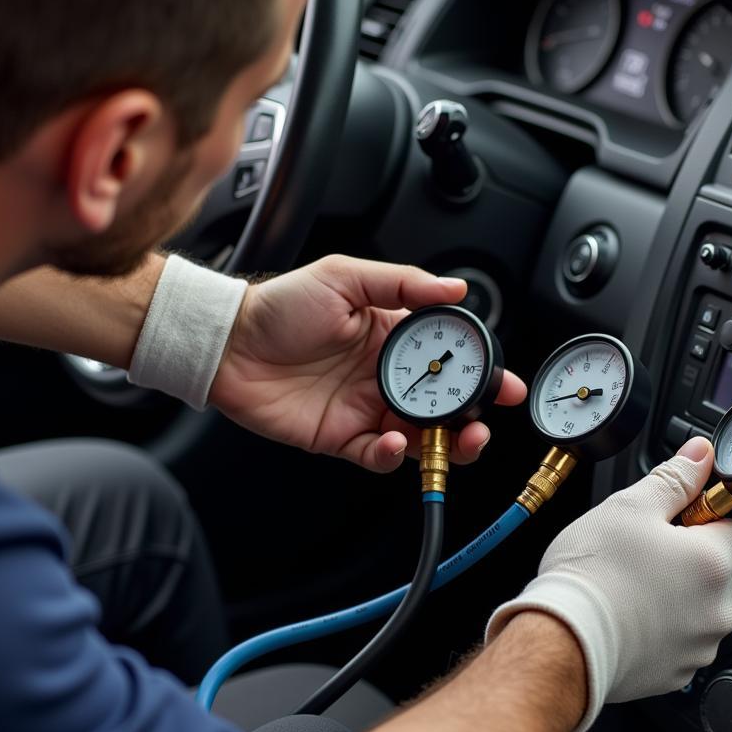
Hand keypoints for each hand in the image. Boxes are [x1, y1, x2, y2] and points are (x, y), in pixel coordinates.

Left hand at [208, 255, 526, 470]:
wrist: (228, 343)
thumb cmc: (280, 305)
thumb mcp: (344, 277)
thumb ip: (403, 283)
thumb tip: (455, 288)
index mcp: (391, 336)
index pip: (447, 357)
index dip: (479, 373)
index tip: (504, 383)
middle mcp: (382, 375)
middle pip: (441, 406)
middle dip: (471, 419)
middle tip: (483, 423)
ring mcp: (363, 408)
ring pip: (418, 436)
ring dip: (442, 443)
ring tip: (454, 440)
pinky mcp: (339, 437)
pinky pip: (376, 455)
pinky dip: (390, 454)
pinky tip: (391, 442)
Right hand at [486, 435, 731, 731]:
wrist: (563, 640)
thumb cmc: (593, 575)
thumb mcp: (629, 507)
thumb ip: (673, 479)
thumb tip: (700, 454)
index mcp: (714, 563)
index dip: (702, 521)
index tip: (672, 522)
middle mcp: (718, 610)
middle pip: (714, 574)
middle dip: (684, 563)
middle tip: (638, 554)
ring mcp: (698, 647)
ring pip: (695, 611)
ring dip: (671, 599)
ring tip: (625, 588)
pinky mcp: (675, 677)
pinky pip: (675, 644)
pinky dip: (655, 632)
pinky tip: (623, 617)